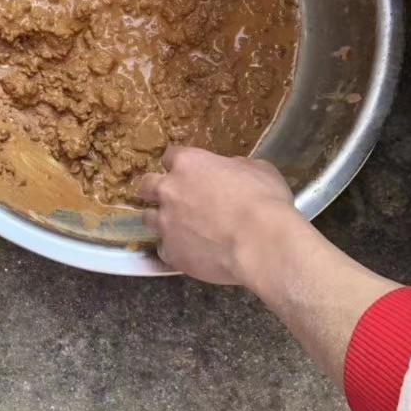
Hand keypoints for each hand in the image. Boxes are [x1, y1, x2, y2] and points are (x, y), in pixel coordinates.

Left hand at [136, 146, 297, 283]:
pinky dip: (174, 250)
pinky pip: (164, 250)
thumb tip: (232, 170)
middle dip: (155, 191)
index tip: (188, 174)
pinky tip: (190, 253)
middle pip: (146, 186)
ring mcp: (166, 222)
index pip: (170, 157)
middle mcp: (169, 190)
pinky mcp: (171, 252)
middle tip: (172, 200)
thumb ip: (235, 167)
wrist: (261, 243)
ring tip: (179, 229)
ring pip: (148, 219)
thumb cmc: (264, 202)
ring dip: (161, 221)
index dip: (179, 166)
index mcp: (188, 163)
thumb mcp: (257, 169)